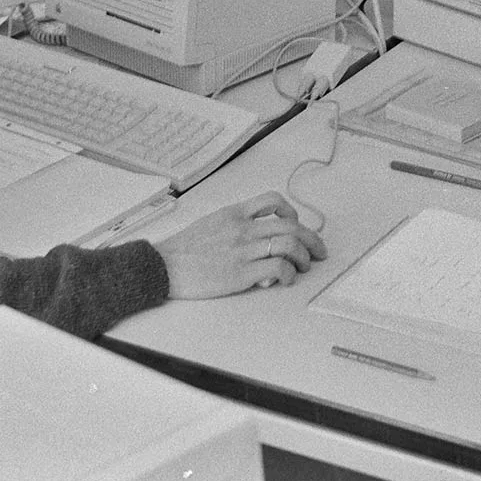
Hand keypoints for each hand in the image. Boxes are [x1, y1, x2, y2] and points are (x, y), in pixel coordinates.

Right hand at [154, 191, 326, 297]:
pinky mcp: (241, 272)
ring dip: (304, 257)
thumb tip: (256, 238)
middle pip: (291, 226)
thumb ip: (235, 225)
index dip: (292, 213)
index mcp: (235, 213)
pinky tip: (286, 279)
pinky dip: (289, 273)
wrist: (162, 266)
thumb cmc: (183, 249)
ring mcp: (243, 249)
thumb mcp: (211, 223)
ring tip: (304, 267)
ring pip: (290, 244)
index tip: (297, 226)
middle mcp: (242, 227)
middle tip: (318, 251)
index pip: (273, 201)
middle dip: (312, 239)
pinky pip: (278, 267)